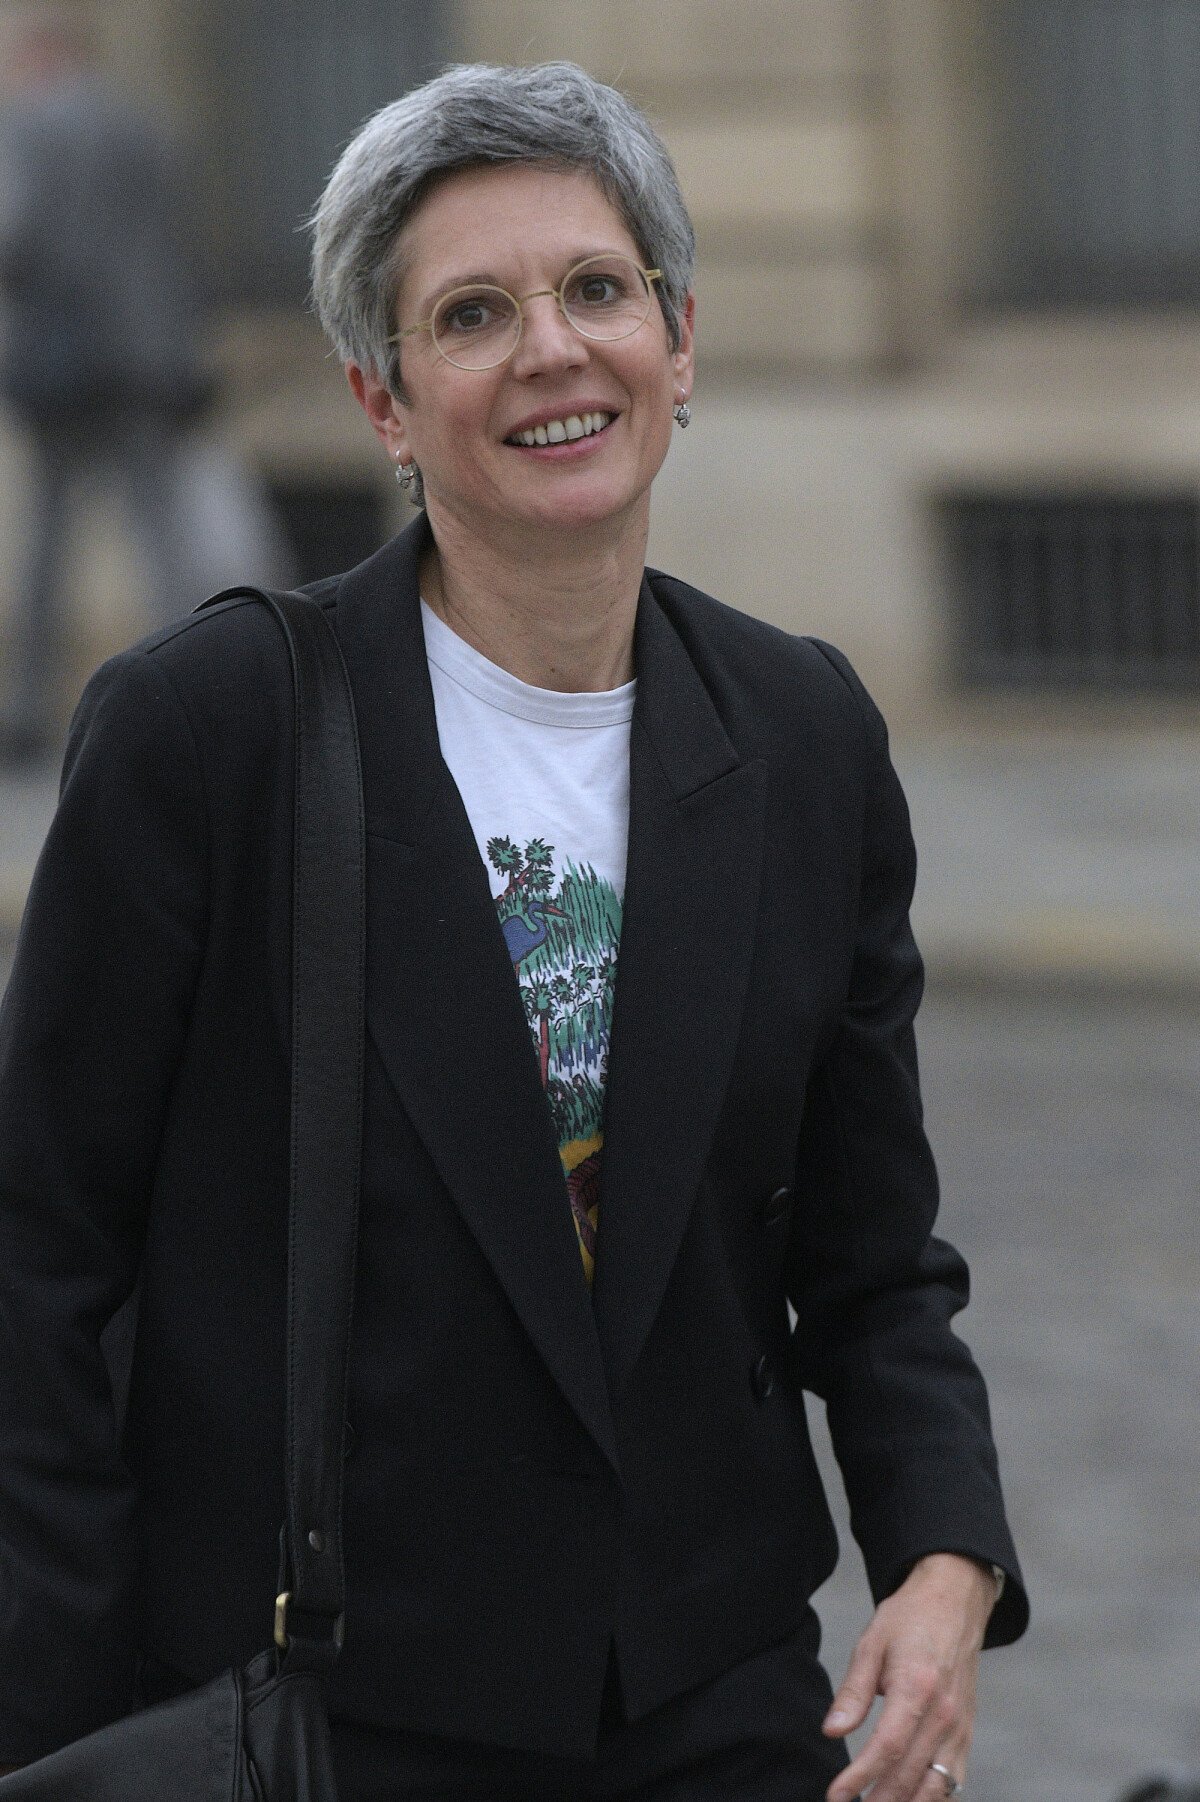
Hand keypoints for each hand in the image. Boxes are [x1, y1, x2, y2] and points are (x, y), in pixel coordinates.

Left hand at [823, 1552, 995, 1801]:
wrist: (955, 1600)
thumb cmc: (910, 1618)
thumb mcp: (872, 1643)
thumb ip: (854, 1691)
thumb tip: (832, 1730)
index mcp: (916, 1688)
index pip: (886, 1748)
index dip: (859, 1778)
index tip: (836, 1796)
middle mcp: (944, 1715)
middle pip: (910, 1776)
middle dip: (879, 1801)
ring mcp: (960, 1727)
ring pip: (936, 1788)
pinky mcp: (966, 1732)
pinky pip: (954, 1779)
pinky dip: (933, 1798)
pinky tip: (910, 1800)